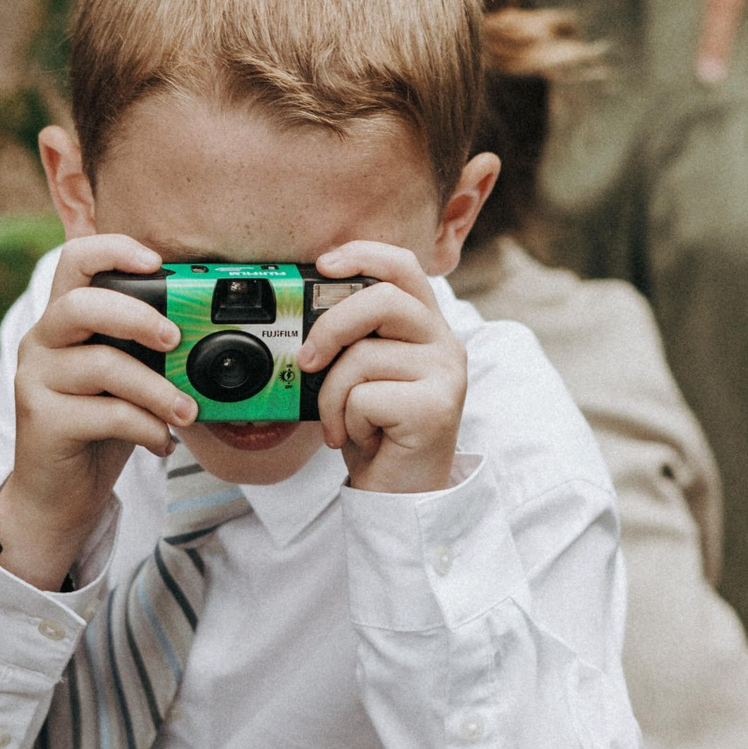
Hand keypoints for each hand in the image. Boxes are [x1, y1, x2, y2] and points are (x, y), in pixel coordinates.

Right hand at [0, 237, 188, 588]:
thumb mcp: (125, 380)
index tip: (157, 263)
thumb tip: (210, 335)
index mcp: (63, 320)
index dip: (113, 250)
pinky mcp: (41, 421)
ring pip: (102, 365)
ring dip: (157, 388)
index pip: (74, 260)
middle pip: (81, 305)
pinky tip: (161, 441)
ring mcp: (35, 380)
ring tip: (187, 412)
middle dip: (138, 316)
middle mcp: (41, 342)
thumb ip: (146, 352)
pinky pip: (105, 414)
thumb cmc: (97, 428)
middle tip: (176, 338)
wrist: (57, 496)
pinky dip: (146, 427)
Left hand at [304, 243, 468, 493]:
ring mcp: (446, 374)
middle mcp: (444, 342)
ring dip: (333, 395)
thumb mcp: (360, 375)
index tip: (322, 264)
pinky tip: (362, 438)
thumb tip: (302, 317)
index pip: (403, 267)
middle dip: (330, 327)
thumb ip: (350, 340)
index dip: (363, 254)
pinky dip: (347, 421)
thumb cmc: (376, 431)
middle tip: (306, 361)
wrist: (400, 494)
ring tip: (342, 422)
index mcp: (425, 326)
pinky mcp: (437, 407)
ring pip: (363, 356)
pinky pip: (365, 396)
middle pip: (381, 299)